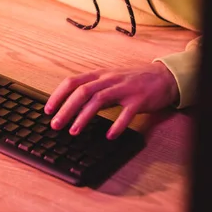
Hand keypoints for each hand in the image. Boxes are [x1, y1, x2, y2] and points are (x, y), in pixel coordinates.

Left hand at [44, 62, 178, 139]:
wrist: (163, 77)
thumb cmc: (133, 81)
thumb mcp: (109, 81)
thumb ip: (93, 91)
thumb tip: (71, 106)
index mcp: (100, 75)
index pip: (73, 81)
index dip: (58, 95)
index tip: (48, 110)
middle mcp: (109, 79)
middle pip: (83, 91)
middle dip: (66, 108)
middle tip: (56, 124)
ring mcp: (124, 88)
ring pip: (99, 99)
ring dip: (84, 116)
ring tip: (74, 131)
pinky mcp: (139, 99)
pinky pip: (126, 112)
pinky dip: (117, 124)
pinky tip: (110, 135)